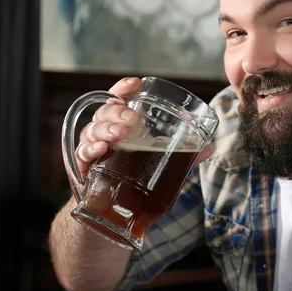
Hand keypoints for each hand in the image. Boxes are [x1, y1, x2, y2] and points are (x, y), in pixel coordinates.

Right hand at [66, 76, 213, 184]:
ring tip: (119, 135)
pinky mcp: (84, 167)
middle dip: (117, 112)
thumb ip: (182, 154)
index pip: (119, 99)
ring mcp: (93, 148)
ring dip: (105, 130)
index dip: (124, 88)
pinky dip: (90, 150)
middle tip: (131, 119)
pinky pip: (82, 154)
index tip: (135, 83)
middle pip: (105, 112)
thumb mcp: (158, 161)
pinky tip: (100, 149)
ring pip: (92, 130)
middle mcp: (105, 133)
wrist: (111, 207)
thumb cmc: (134, 175)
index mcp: (123, 125)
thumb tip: (209, 149)